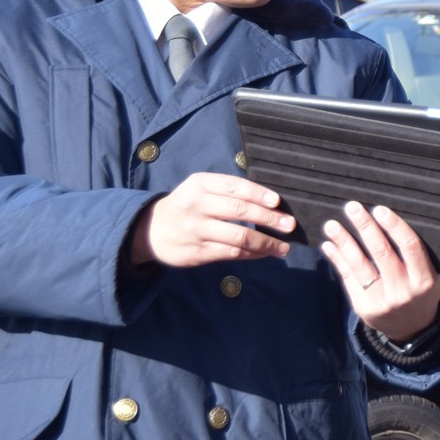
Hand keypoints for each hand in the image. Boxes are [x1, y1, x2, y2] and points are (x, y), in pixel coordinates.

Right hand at [132, 172, 292, 266]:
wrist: (151, 230)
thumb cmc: (187, 206)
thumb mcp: (199, 189)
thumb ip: (227, 191)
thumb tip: (269, 201)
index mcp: (200, 185)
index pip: (235, 187)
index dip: (258, 194)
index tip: (277, 202)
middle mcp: (198, 205)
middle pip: (240, 211)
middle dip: (269, 218)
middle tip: (289, 225)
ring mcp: (198, 230)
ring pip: (239, 237)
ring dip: (266, 243)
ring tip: (283, 247)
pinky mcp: (199, 252)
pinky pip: (232, 253)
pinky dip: (252, 254)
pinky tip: (265, 253)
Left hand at [321, 202, 439, 342]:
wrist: (412, 329)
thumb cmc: (420, 293)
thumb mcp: (431, 276)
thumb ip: (417, 256)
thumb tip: (391, 222)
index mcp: (424, 281)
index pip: (410, 246)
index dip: (394, 226)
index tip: (380, 209)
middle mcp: (402, 292)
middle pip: (382, 253)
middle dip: (365, 227)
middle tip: (352, 207)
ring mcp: (381, 301)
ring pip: (360, 266)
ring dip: (344, 242)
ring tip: (332, 225)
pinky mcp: (363, 307)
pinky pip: (348, 279)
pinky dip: (337, 259)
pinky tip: (329, 245)